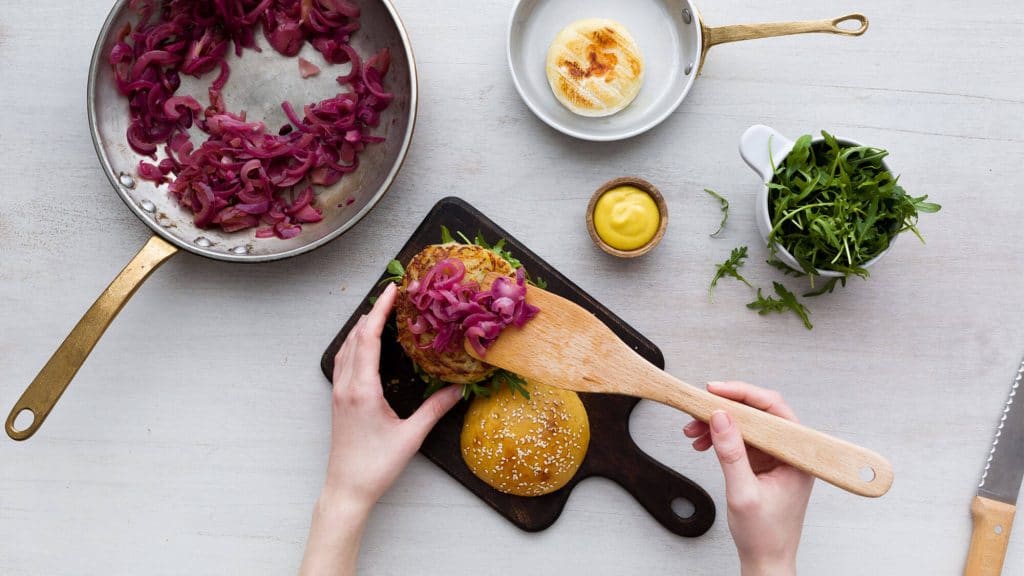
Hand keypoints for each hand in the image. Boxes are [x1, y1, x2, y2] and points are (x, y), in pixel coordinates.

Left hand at [300, 283, 461, 575]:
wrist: (346, 489)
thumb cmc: (376, 466)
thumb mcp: (411, 437)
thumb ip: (435, 410)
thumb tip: (458, 390)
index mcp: (362, 389)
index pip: (367, 338)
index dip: (379, 311)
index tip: (393, 290)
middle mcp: (346, 385)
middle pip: (354, 337)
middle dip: (372, 312)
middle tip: (393, 296)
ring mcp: (338, 393)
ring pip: (346, 347)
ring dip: (361, 327)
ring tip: (380, 313)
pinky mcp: (338, 401)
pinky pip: (344, 361)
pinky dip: (355, 344)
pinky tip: (366, 345)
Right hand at [683, 381, 813, 575]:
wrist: (766, 560)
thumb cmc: (765, 536)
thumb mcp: (743, 493)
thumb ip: (731, 453)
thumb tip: (721, 418)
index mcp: (797, 457)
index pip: (774, 410)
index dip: (743, 395)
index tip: (716, 391)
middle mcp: (790, 452)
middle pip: (758, 413)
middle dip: (725, 409)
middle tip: (699, 407)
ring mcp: (776, 457)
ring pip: (746, 424)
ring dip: (719, 423)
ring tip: (694, 429)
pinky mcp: (763, 463)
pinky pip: (741, 439)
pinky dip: (720, 437)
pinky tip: (703, 440)